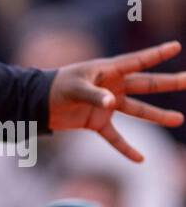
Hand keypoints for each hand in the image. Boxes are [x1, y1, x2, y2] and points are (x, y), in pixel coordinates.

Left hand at [48, 40, 185, 161]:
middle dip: (168, 83)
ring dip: (156, 116)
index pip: (137, 62)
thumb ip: (93, 95)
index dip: (156, 54)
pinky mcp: (97, 122)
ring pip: (137, 110)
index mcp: (108, 71)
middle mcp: (112, 86)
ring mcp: (106, 105)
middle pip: (145, 85)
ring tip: (178, 119)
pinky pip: (115, 137)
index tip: (175, 47)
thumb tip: (112, 102)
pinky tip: (140, 159)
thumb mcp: (74, 89)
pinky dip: (125, 148)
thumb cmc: (55, 88)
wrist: (36, 103)